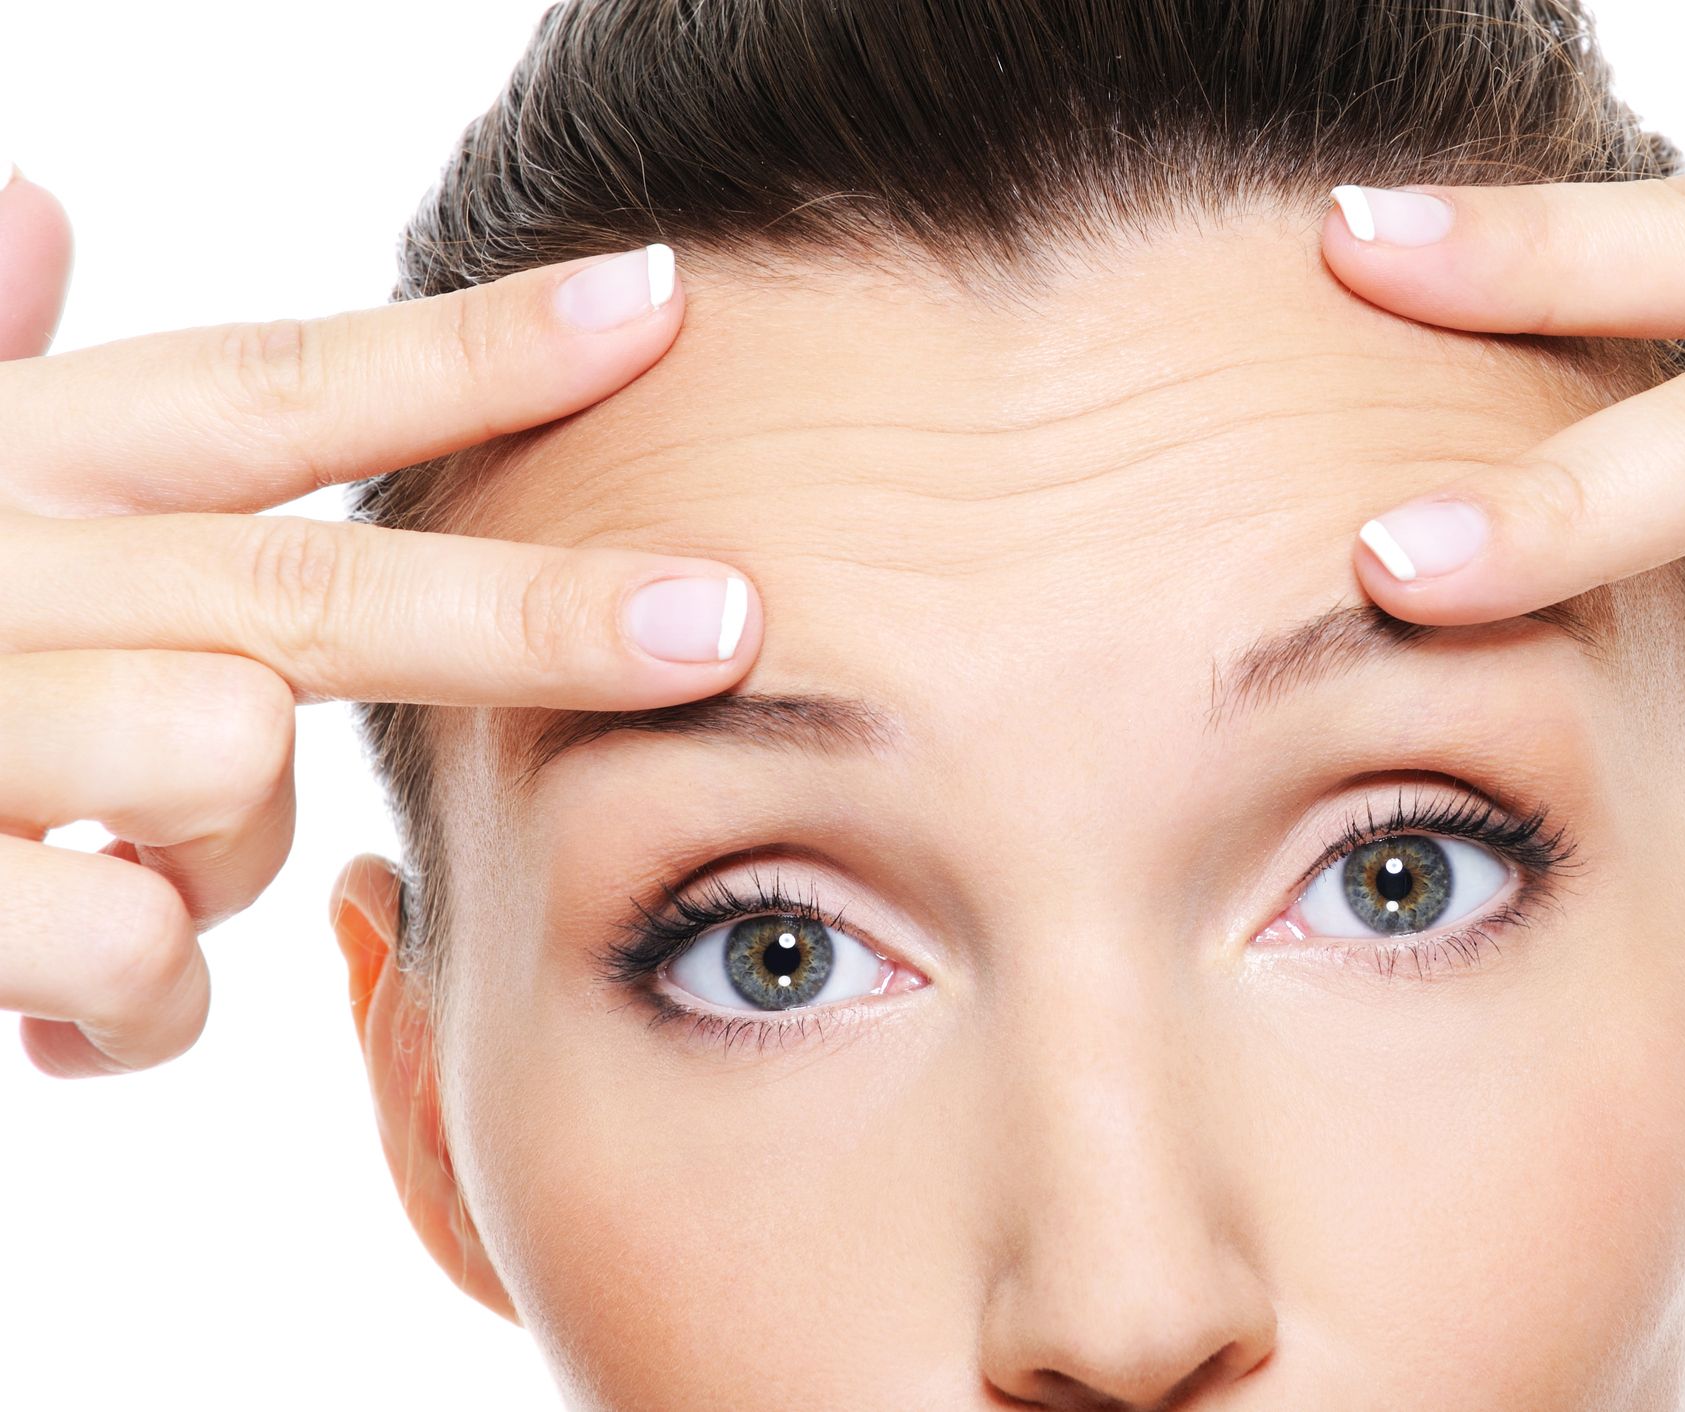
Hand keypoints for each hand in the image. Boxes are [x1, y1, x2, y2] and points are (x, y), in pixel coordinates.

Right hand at [0, 165, 760, 1077]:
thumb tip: (29, 192)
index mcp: (17, 464)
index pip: (269, 387)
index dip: (472, 346)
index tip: (662, 301)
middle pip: (308, 586)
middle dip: (531, 612)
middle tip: (724, 616)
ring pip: (216, 765)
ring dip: (217, 841)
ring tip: (118, 846)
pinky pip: (125, 956)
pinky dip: (130, 994)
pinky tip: (62, 980)